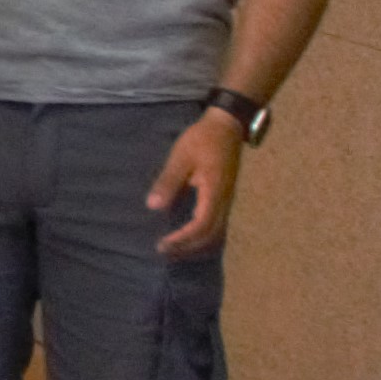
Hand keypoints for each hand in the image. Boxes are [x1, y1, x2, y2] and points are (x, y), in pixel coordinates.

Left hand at [148, 108, 243, 258]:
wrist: (226, 128)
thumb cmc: (202, 140)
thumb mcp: (181, 158)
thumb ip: (168, 182)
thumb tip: (154, 206)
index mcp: (214, 192)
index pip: (201, 225)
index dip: (182, 239)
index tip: (162, 245)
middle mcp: (224, 201)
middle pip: (210, 235)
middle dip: (188, 247)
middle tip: (163, 252)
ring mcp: (226, 200)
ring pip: (216, 232)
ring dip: (195, 244)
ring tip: (173, 248)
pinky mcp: (223, 198)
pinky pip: (216, 224)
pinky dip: (201, 235)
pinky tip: (185, 236)